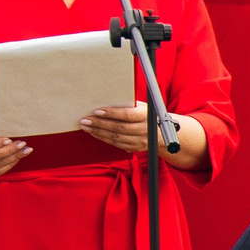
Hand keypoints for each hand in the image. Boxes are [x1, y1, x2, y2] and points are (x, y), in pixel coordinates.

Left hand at [82, 103, 207, 170]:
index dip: (111, 114)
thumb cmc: (149, 114)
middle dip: (99, 124)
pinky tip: (95, 133)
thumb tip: (106, 100)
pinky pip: (117, 144)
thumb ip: (128, 106)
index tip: (97, 111)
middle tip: (85, 120)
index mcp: (147, 116)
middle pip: (119, 128)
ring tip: (86, 126)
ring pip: (116, 138)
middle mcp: (144, 130)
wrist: (164, 131)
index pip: (127, 115)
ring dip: (98, 132)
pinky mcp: (135, 148)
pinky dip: (104, 139)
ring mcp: (140, 141)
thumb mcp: (143, 106)